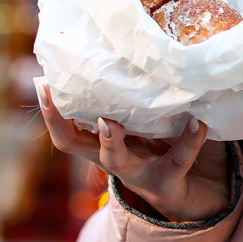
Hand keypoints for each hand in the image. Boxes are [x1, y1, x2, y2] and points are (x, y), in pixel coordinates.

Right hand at [39, 86, 231, 221]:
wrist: (185, 190)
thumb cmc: (155, 146)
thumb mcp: (137, 124)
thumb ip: (126, 100)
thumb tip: (117, 51)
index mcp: (101, 144)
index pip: (66, 131)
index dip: (51, 111)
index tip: (43, 84)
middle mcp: (111, 159)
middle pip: (74, 146)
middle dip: (61, 123)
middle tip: (54, 97)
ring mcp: (136, 172)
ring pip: (115, 160)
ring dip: (109, 140)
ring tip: (109, 120)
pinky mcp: (167, 180)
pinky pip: (178, 161)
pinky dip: (190, 140)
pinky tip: (198, 122)